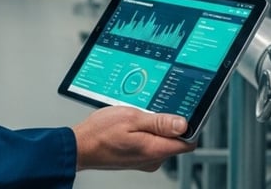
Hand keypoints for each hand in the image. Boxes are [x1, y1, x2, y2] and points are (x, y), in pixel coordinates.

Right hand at [71, 106, 195, 171]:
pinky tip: (130, 125)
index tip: (184, 111)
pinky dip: (145, 133)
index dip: (189, 125)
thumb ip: (159, 122)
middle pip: (175, 140)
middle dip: (168, 123)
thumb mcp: (132, 118)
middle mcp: (153, 160)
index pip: (188, 142)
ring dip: (154, 127)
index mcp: (156, 149)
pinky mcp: (137, 159)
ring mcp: (145, 161)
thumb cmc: (101, 132)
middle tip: (150, 109)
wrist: (80, 146)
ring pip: (162, 141)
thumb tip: (183, 123)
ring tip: (136, 116)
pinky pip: (150, 144)